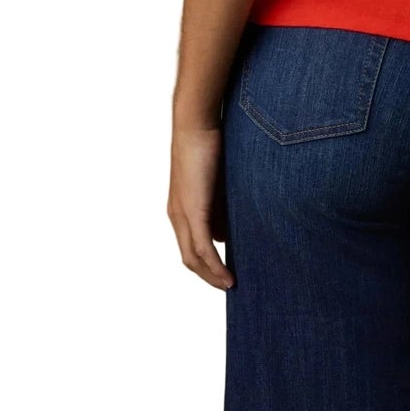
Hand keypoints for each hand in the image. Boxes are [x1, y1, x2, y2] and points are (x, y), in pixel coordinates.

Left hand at [168, 124, 233, 290]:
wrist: (196, 124)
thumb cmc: (209, 143)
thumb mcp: (218, 179)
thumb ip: (223, 202)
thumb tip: (231, 225)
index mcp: (182, 208)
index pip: (191, 245)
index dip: (206, 263)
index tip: (226, 272)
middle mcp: (178, 216)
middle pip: (189, 259)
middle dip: (208, 276)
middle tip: (230, 285)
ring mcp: (183, 215)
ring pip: (194, 259)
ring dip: (212, 276)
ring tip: (231, 285)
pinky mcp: (193, 211)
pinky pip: (202, 248)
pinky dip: (215, 266)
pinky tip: (228, 276)